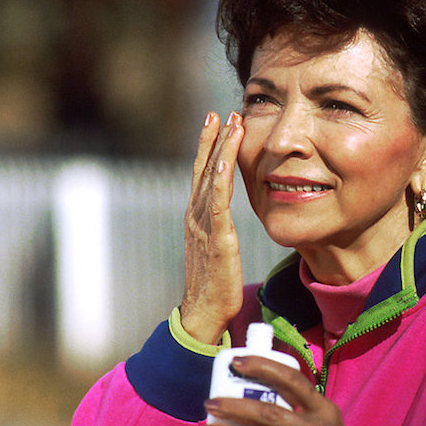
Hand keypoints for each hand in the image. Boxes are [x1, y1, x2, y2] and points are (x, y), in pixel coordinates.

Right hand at [180, 112, 244, 343]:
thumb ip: (219, 229)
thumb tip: (226, 218)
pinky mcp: (216, 238)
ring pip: (211, 178)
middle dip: (212, 139)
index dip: (208, 147)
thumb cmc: (213, 285)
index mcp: (197, 218)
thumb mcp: (217, 249)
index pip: (202, 175)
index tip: (216, 122)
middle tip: (221, 112)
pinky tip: (226, 159)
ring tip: (230, 123)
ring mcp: (203, 226)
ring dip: (221, 149)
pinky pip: (217, 203)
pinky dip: (220, 178)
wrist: (203, 313)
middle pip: (203, 169)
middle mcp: (196, 216)